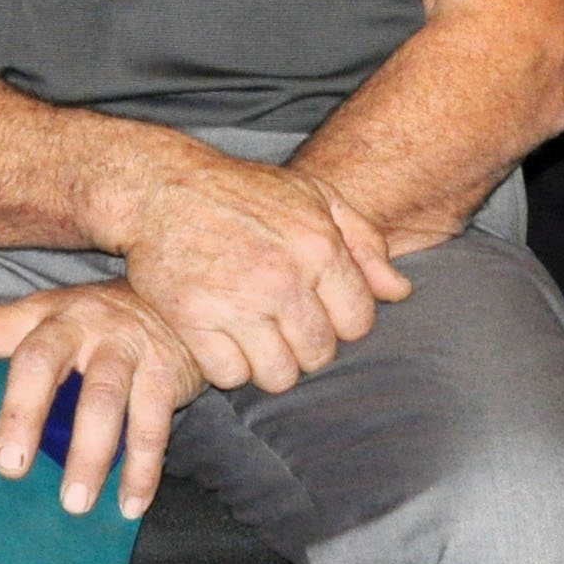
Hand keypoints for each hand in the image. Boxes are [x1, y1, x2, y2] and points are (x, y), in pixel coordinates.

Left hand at [0, 279, 202, 517]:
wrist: (180, 298)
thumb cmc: (95, 327)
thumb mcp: (45, 326)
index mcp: (40, 313)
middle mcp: (79, 322)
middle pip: (42, 361)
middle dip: (23, 412)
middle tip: (10, 466)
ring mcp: (124, 344)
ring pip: (103, 398)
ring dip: (88, 453)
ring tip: (74, 502)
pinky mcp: (166, 371)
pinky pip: (153, 423)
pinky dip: (142, 468)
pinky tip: (129, 503)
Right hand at [109, 153, 411, 394]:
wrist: (164, 187)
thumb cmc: (245, 192)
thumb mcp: (313, 196)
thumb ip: (363, 241)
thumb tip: (400, 292)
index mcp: (318, 246)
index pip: (357, 324)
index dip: (340, 322)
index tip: (316, 308)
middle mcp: (282, 278)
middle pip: (318, 356)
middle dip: (305, 347)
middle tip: (282, 323)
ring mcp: (236, 303)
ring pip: (278, 375)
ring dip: (268, 363)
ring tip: (255, 334)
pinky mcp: (193, 321)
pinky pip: (229, 375)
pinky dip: (227, 364)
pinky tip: (222, 336)